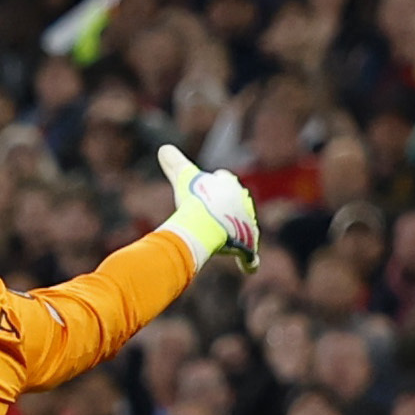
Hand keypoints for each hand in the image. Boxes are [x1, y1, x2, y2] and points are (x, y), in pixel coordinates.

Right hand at [155, 145, 258, 270]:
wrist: (205, 222)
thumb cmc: (194, 199)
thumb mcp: (182, 177)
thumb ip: (174, 162)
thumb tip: (163, 148)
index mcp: (230, 186)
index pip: (225, 180)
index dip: (216, 184)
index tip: (207, 189)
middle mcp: (244, 204)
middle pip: (238, 204)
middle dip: (229, 209)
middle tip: (213, 216)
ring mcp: (247, 226)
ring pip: (245, 228)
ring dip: (237, 233)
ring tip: (225, 239)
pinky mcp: (248, 246)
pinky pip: (250, 257)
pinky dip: (249, 262)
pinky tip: (247, 266)